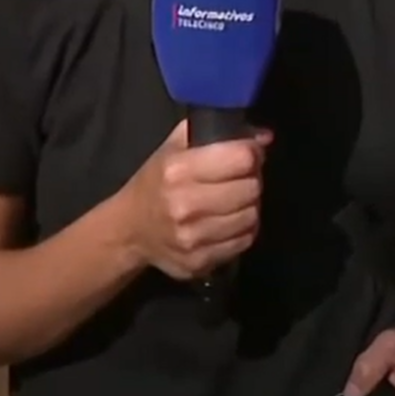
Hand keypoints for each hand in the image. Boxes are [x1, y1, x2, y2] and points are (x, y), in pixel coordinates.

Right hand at [120, 120, 269, 280]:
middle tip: (240, 178)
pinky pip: (244, 240)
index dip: (251, 153)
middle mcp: (185, 205)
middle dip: (251, 179)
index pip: (241, 159)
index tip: (247, 154)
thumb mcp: (174, 148)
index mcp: (178, 170)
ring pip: (252, 216)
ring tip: (234, 201)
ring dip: (249, 206)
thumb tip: (264, 137)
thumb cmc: (156, 183)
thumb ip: (216, 133)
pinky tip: (227, 222)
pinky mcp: (200, 262)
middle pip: (251, 188)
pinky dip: (242, 229)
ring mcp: (193, 238)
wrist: (130, 231)